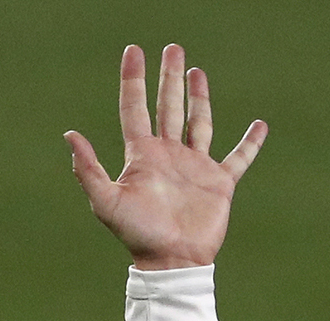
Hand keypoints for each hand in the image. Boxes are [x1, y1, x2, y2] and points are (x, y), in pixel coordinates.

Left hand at [65, 44, 267, 270]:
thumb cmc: (138, 235)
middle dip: (168, 78)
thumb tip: (69, 135)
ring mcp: (195, 167)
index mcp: (142, 156)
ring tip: (197, 71)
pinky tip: (260, 126)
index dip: (133, 80)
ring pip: (199, 122)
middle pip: (168, 107)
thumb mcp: (107, 202)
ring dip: (199, 97)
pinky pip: (239, 158)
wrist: (172, 262)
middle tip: (172, 47)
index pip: (135, 108)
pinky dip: (250, 143)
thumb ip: (89, 169)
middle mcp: (168, 156)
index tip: (133, 50)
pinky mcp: (219, 183)